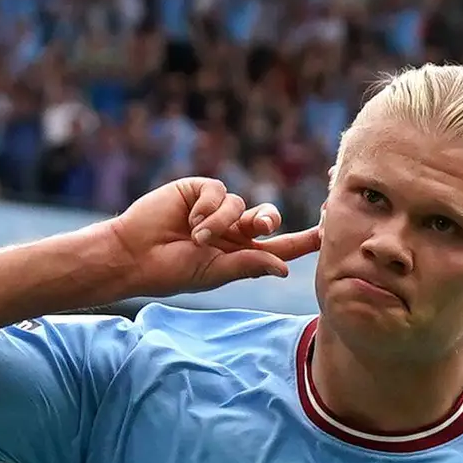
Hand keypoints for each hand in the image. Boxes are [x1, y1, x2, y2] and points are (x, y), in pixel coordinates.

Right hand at [90, 178, 321, 300]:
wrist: (134, 255)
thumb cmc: (171, 271)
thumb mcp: (215, 272)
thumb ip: (250, 265)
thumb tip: (285, 268)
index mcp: (239, 253)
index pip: (279, 246)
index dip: (304, 240)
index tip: (329, 232)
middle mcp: (231, 229)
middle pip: (266, 218)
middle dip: (267, 220)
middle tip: (261, 225)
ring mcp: (215, 209)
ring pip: (240, 204)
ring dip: (221, 222)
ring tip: (196, 238)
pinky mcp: (199, 190)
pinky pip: (220, 191)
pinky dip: (208, 208)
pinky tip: (189, 220)